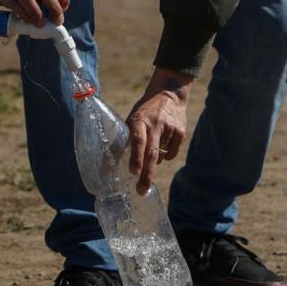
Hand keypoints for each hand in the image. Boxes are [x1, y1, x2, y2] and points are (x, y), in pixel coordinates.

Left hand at [127, 68, 192, 195]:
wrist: (169, 94)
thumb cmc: (143, 112)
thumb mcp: (130, 120)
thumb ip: (121, 141)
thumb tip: (105, 168)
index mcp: (139, 121)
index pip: (138, 140)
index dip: (135, 157)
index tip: (133, 172)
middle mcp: (155, 125)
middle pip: (151, 154)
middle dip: (146, 175)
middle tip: (141, 190)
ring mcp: (170, 129)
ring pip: (160, 157)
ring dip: (152, 162)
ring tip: (149, 152)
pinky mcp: (181, 133)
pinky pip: (171, 154)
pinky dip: (165, 157)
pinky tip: (162, 146)